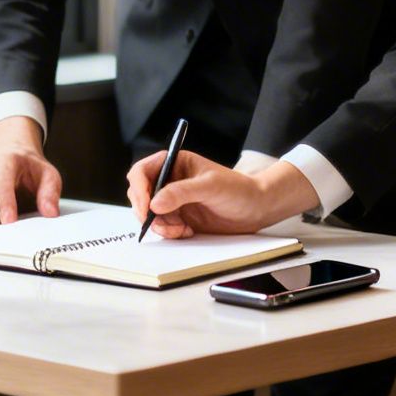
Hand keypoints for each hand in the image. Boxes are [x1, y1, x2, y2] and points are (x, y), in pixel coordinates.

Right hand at [127, 150, 319, 238]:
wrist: (256, 209)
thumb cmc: (238, 189)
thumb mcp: (210, 186)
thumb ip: (181, 192)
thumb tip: (154, 203)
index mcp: (175, 163)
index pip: (142, 172)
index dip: (139, 189)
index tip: (146, 207)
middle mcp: (170, 180)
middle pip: (140, 194)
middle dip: (146, 210)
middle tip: (157, 223)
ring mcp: (173, 200)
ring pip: (149, 214)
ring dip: (160, 225)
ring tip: (180, 229)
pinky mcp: (179, 217)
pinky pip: (161, 226)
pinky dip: (169, 232)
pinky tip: (186, 232)